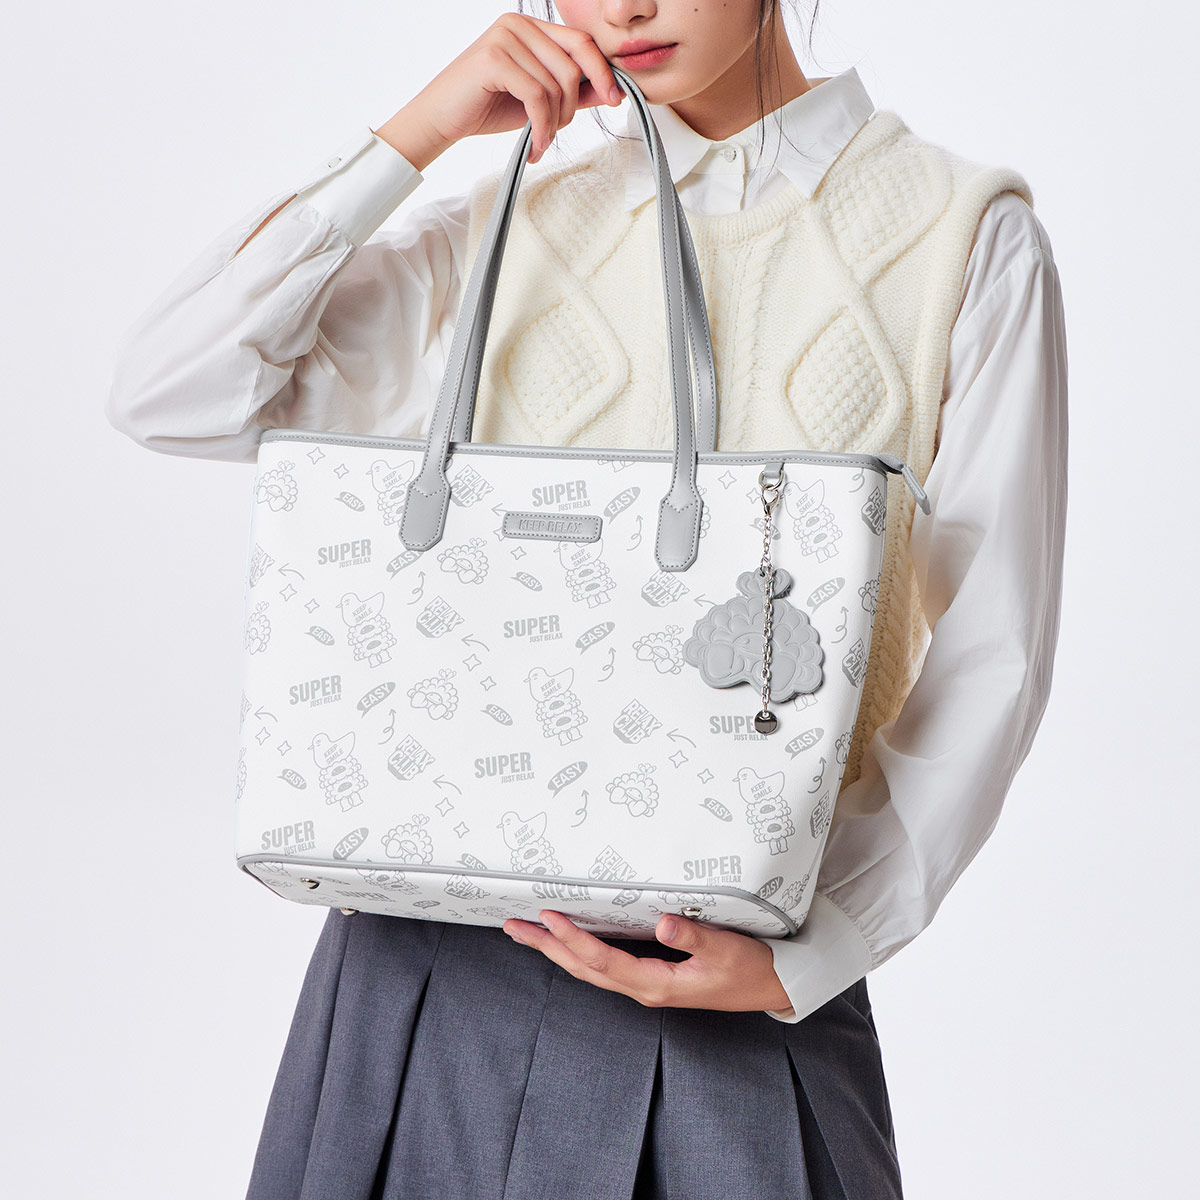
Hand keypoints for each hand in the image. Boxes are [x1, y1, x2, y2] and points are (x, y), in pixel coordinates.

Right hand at [393, 13, 624, 167]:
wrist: (441, 119)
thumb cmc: (486, 107)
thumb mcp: (537, 100)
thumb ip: (570, 91)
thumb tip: (609, 91)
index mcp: (530, 27)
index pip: (581, 42)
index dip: (602, 72)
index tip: (616, 99)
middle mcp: (518, 24)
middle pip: (572, 66)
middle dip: (572, 108)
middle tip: (556, 133)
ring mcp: (505, 38)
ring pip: (555, 85)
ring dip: (554, 124)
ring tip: (540, 142)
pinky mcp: (494, 58)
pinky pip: (536, 96)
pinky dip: (541, 127)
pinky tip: (534, 145)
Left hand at [502, 909, 795, 1014]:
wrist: (770, 986)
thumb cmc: (749, 968)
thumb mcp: (726, 949)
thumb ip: (694, 937)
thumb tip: (665, 924)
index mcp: (656, 984)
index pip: (603, 960)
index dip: (574, 939)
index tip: (550, 917)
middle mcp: (644, 988)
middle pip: (584, 969)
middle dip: (548, 948)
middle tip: (515, 927)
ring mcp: (646, 985)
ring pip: (590, 970)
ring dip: (557, 951)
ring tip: (529, 932)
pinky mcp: (652, 977)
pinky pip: (605, 966)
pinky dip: (579, 952)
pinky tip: (569, 942)